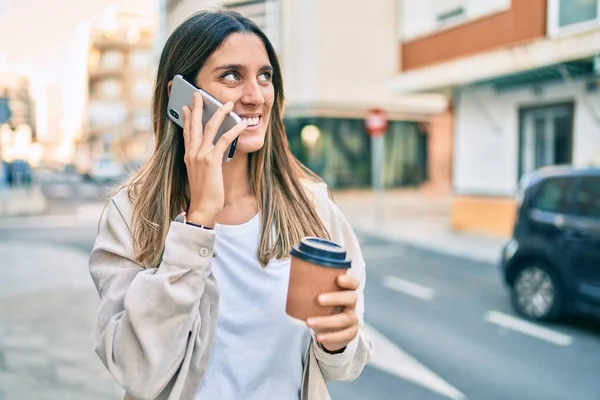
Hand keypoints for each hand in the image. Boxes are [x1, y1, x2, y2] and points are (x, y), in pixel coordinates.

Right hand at [182, 92, 247, 226]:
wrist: (203, 208)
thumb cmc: (205, 194)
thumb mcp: (201, 174)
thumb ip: (205, 162)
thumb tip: (214, 152)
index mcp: (188, 156)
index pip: (186, 132)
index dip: (186, 118)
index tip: (187, 106)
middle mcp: (192, 153)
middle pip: (194, 124)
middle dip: (197, 107)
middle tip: (199, 94)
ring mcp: (200, 156)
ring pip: (209, 127)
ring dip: (219, 113)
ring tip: (228, 104)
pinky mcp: (211, 161)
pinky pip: (223, 140)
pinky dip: (233, 130)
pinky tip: (241, 124)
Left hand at [306, 274, 359, 352]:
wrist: (330, 330)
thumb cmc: (323, 308)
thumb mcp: (320, 296)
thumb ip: (312, 286)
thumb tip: (295, 272)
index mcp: (346, 292)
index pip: (353, 284)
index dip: (348, 281)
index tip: (338, 279)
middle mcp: (352, 304)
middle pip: (351, 298)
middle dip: (335, 298)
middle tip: (318, 299)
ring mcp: (352, 319)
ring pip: (344, 319)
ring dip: (326, 321)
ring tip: (309, 322)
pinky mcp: (350, 333)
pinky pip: (344, 335)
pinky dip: (331, 336)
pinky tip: (319, 336)